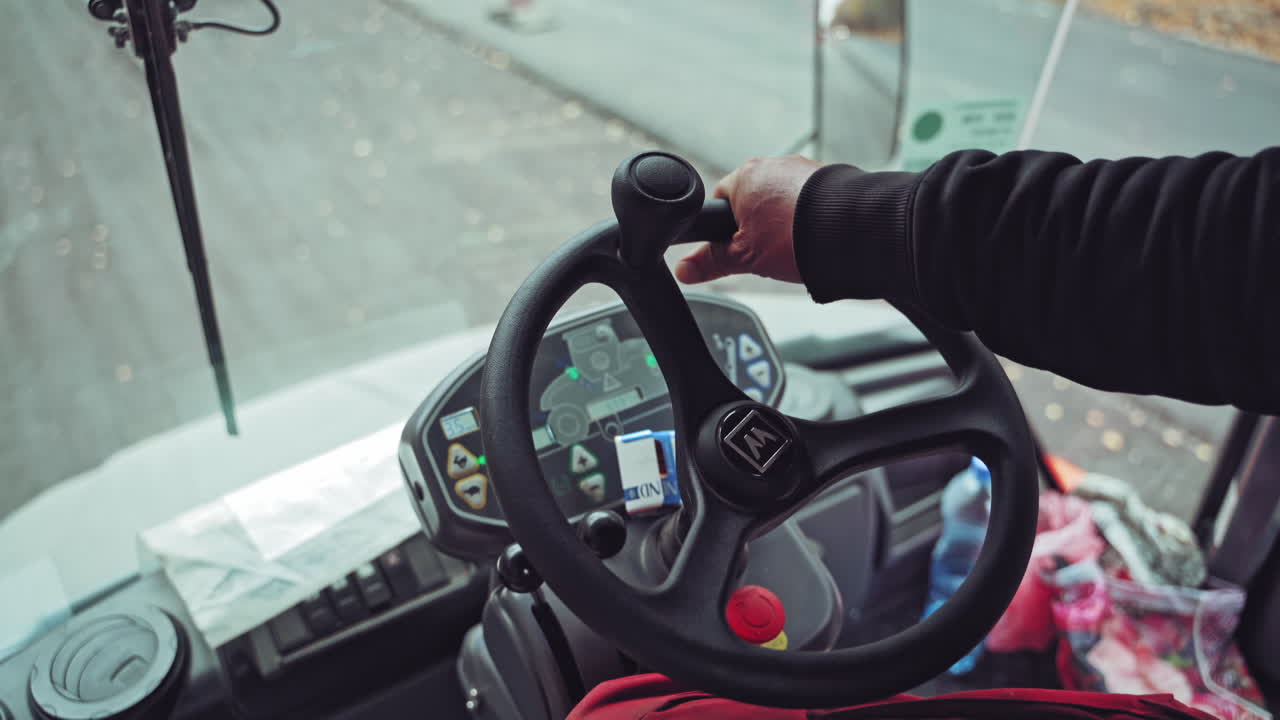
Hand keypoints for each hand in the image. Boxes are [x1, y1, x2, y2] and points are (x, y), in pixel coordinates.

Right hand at [675, 154, 821, 283]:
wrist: (847, 230)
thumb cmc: (793, 237)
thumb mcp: (744, 257)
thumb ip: (711, 261)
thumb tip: (684, 270)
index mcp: (743, 177)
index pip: (719, 200)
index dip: (722, 227)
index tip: (732, 245)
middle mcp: (770, 165)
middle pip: (751, 200)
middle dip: (754, 224)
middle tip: (763, 250)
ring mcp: (800, 168)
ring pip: (780, 199)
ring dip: (782, 220)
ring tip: (792, 245)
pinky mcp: (826, 178)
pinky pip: (806, 198)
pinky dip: (806, 215)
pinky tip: (811, 235)